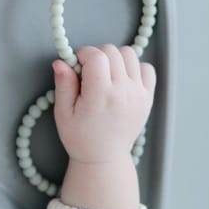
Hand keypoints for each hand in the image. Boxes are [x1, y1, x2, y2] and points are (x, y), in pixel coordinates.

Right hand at [53, 45, 155, 164]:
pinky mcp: (148, 97)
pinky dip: (134, 67)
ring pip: (130, 54)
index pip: (96, 55)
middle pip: (112, 51)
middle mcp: (123, 91)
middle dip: (97, 55)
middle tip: (88, 72)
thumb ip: (63, 84)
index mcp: (100, 95)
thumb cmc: (80, 137)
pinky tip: (121, 79)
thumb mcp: (63, 112)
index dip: (82, 54)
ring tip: (105, 74)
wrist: (104, 157)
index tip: (77, 64)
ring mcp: (138, 93)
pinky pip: (147, 68)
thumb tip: (61, 61)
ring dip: (115, 58)